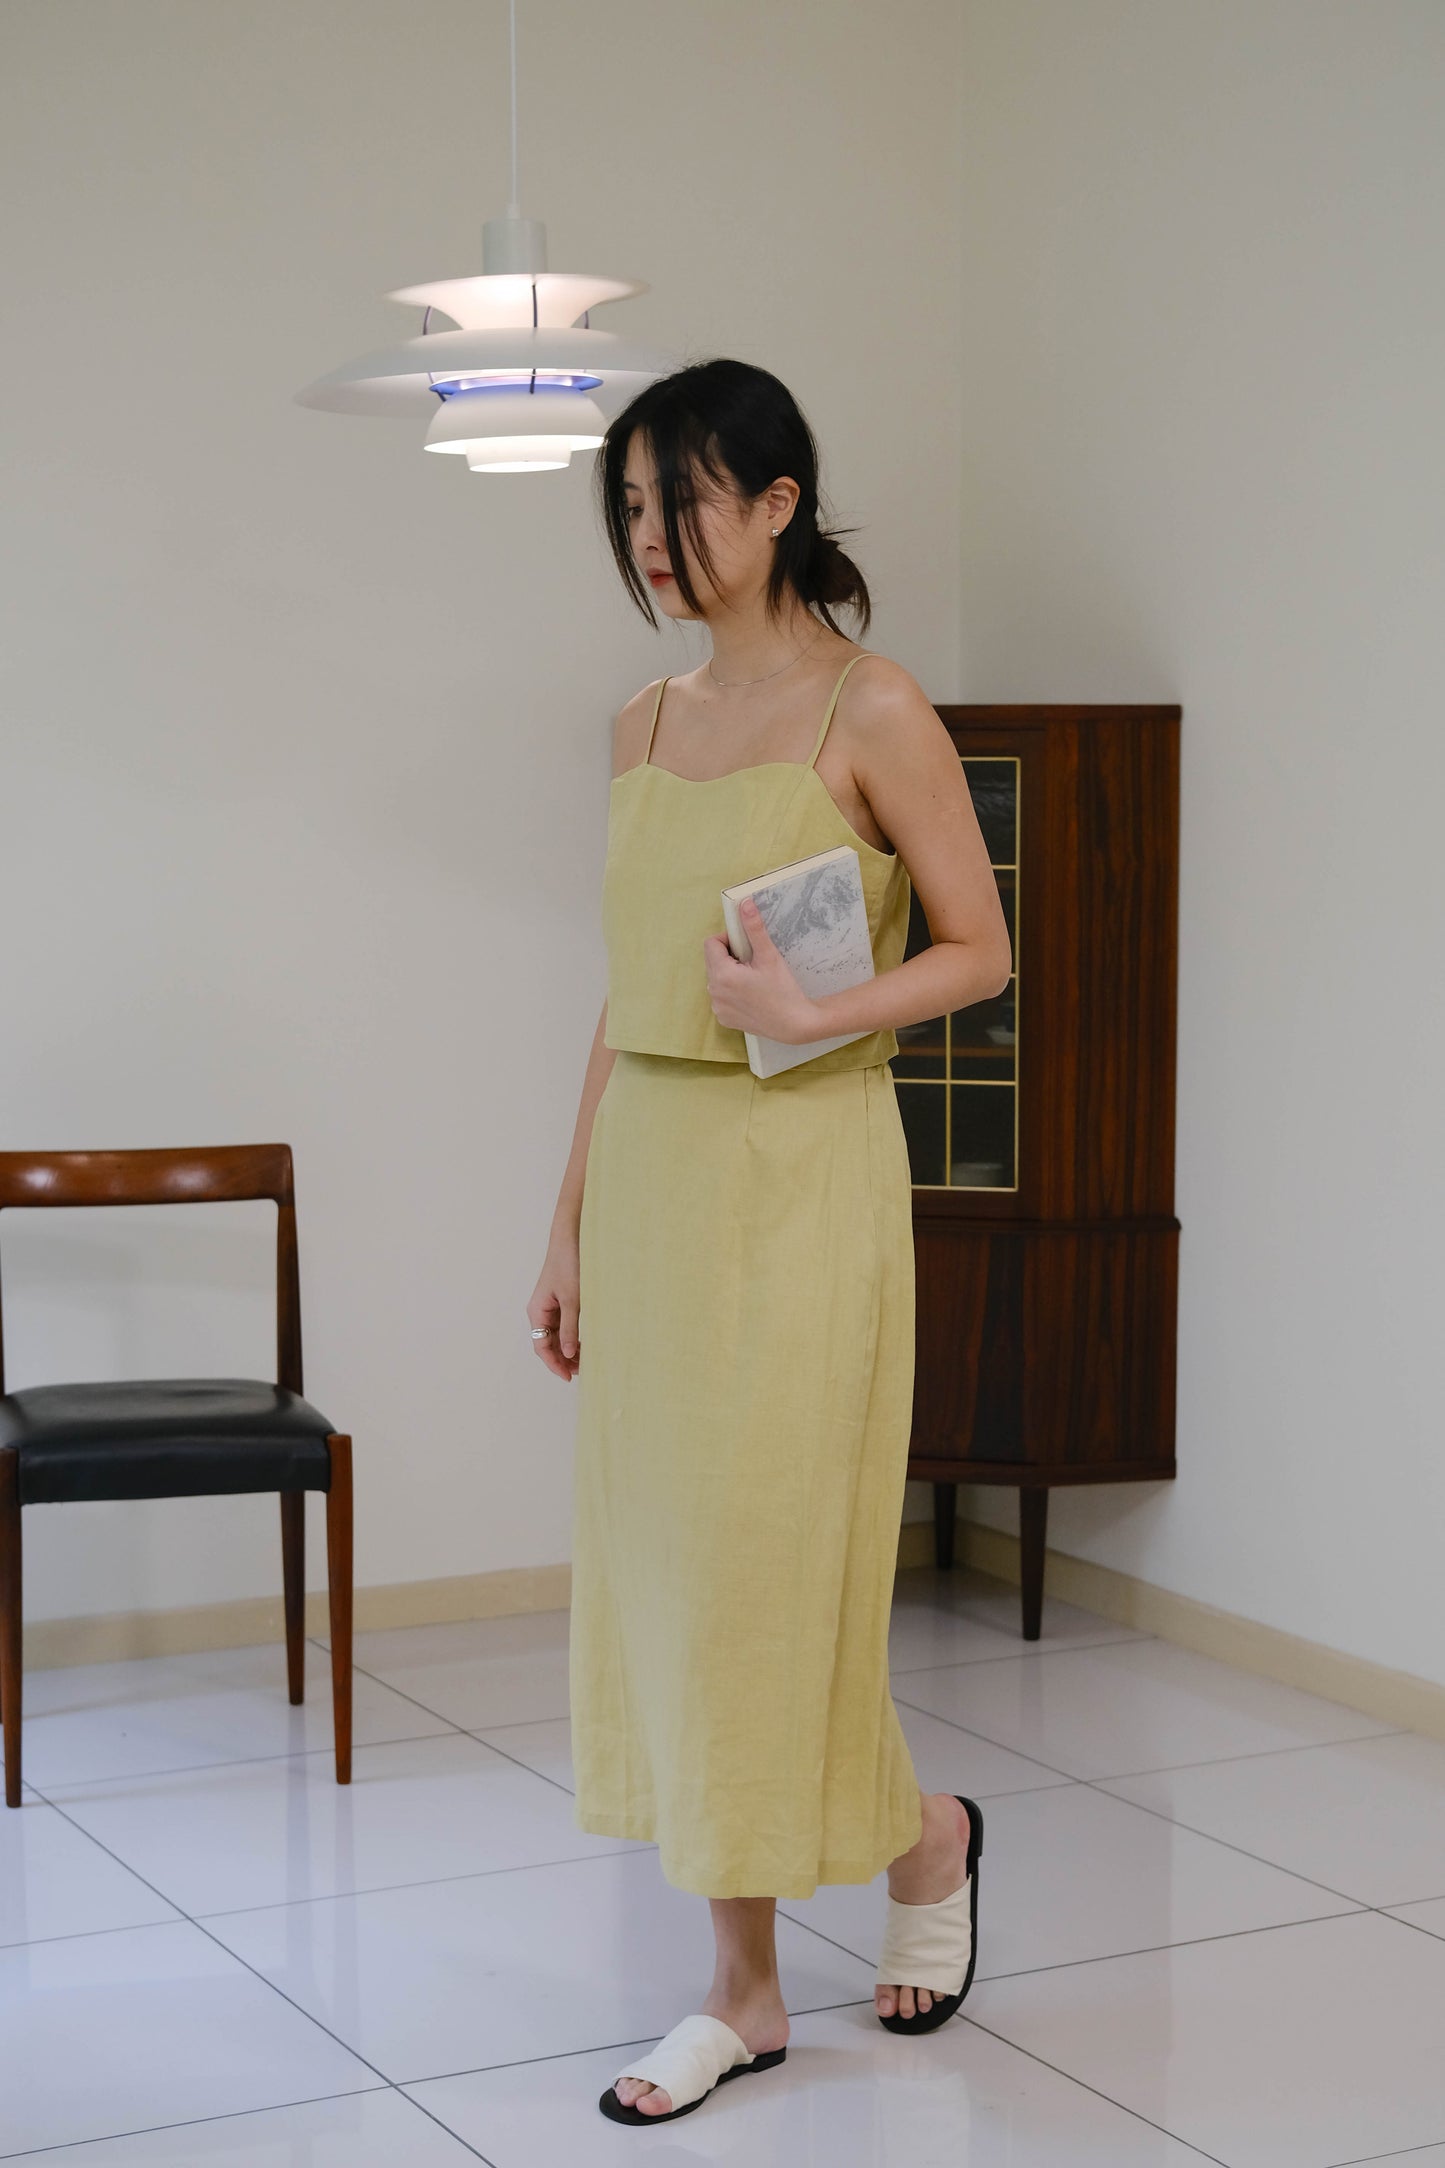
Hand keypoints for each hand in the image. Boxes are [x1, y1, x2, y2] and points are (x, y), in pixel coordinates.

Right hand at [528, 1237, 579, 1379]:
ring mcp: (551, 1307)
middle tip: (583, 1371)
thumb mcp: (572, 1300)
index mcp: (537, 1311)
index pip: (541, 1346)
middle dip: (563, 1359)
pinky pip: (565, 1326)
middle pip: (548, 1344)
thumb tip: (568, 1354)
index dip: (554, 1364)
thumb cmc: (569, 1264)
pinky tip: (585, 1343)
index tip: (569, 1377)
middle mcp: (541, 1312)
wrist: (572, 1238)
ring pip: (557, 1336)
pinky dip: (573, 1336)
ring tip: (586, 1360)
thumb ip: (570, 1328)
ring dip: (569, 1349)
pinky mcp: (561, 1302)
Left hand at [703, 895, 820, 1044]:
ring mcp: (718, 1007)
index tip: (745, 946)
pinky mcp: (724, 1018)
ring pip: (717, 979)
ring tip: (754, 980)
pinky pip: (721, 997)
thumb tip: (745, 904)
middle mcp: (714, 992)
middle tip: (753, 964)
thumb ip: (754, 929)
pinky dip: (732, 992)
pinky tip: (751, 995)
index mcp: (722, 974)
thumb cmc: (783, 991)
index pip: (711, 944)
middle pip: (713, 961)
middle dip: (730, 958)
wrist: (794, 1024)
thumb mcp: (769, 956)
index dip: (728, 940)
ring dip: (730, 974)